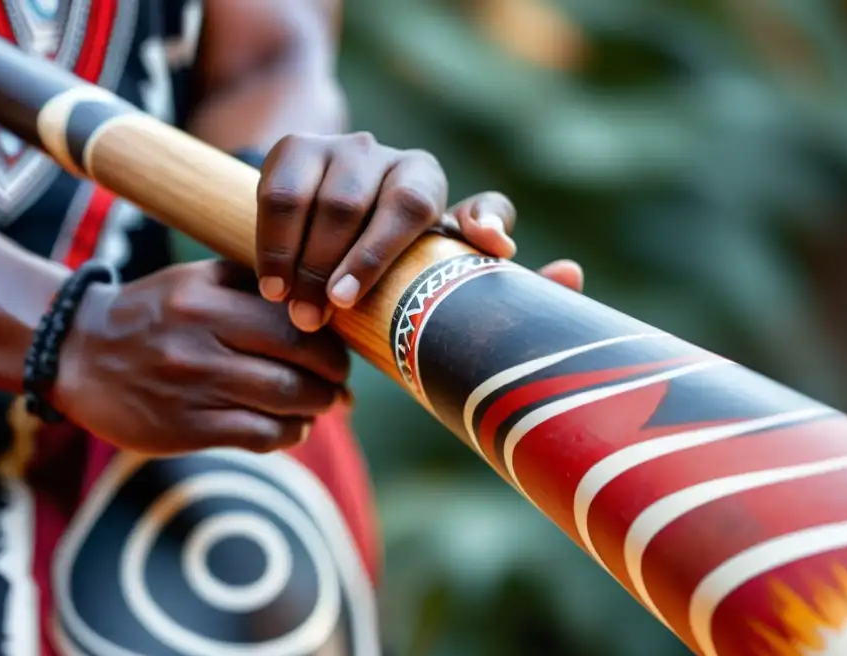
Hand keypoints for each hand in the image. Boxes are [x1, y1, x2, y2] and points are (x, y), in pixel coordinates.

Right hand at [53, 260, 348, 455]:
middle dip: (332, 380)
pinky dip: (288, 435)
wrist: (77, 354)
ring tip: (321, 406)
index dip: (331, 345)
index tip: (339, 354)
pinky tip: (292, 428)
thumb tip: (325, 310)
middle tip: (339, 385)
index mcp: (207, 300)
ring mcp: (192, 390)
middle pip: (298, 366)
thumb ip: (255, 285)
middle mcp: (201, 343)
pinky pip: (258, 436)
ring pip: (284, 405)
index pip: (295, 324)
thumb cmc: (155, 313)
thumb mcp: (197, 281)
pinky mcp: (184, 430)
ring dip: (316, 409)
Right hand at [253, 132, 582, 331]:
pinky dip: (274, 241)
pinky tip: (274, 284)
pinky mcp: (296, 148)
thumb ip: (492, 284)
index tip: (491, 249)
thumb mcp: (434, 282)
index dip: (485, 222)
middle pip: (387, 204)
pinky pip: (280, 191)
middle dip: (356, 266)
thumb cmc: (391, 273)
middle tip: (332, 315)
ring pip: (330, 199)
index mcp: (443, 193)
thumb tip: (572, 273)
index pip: (476, 204)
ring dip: (310, 260)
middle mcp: (402, 161)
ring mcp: (346, 149)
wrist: (318, 237)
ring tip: (301, 310)